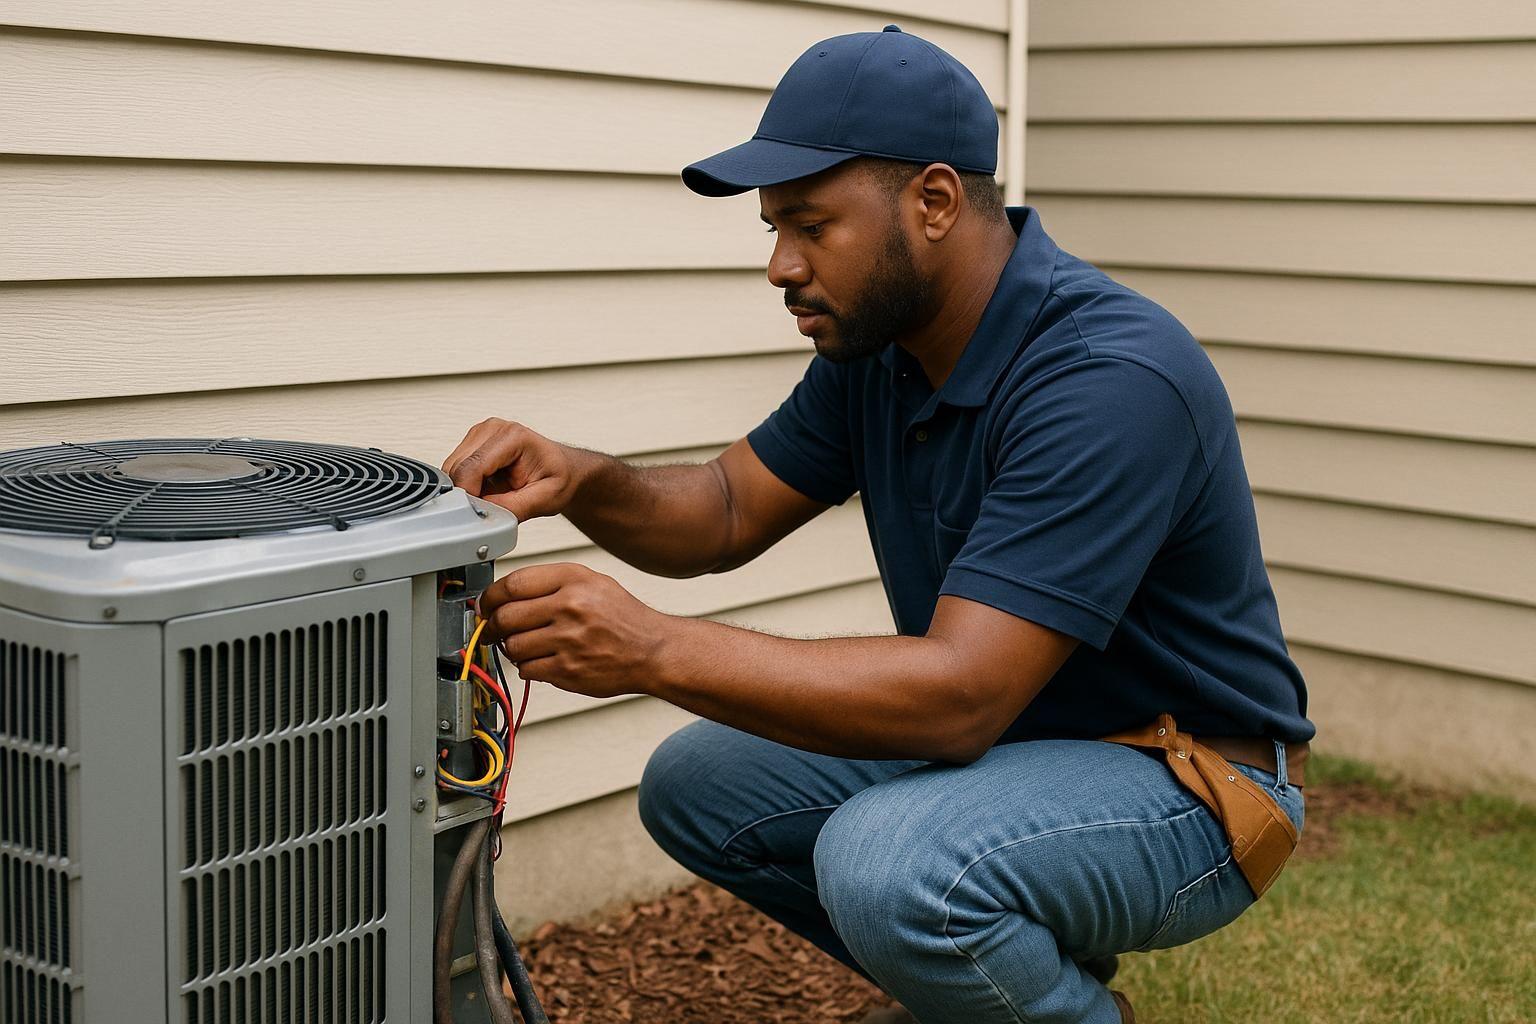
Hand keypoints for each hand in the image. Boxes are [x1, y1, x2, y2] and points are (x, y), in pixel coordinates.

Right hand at [441, 417, 580, 520]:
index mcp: (512, 436)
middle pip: (456, 468)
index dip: (469, 496)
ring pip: (451, 470)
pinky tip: (486, 491)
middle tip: (489, 509)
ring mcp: (480, 434)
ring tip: (492, 498)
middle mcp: (492, 429)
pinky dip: (465, 486)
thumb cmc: (559, 478)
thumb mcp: (545, 500)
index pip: (471, 467)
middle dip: (467, 495)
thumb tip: (483, 515)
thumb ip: (513, 508)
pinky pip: (455, 470)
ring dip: (465, 490)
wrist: (564, 470)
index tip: (479, 514)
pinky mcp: (472, 444)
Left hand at [476, 562, 674, 698]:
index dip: (491, 596)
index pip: (514, 583)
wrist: (653, 651)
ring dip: (512, 648)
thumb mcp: (592, 583)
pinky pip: (527, 669)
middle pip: (506, 616)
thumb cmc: (621, 617)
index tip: (485, 604)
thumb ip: (549, 585)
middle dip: (492, 625)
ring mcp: (569, 640)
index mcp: (574, 579)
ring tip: (527, 645)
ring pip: (513, 646)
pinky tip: (544, 660)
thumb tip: (501, 596)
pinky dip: (528, 667)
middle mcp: (571, 606)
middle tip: (493, 629)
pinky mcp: (568, 670)